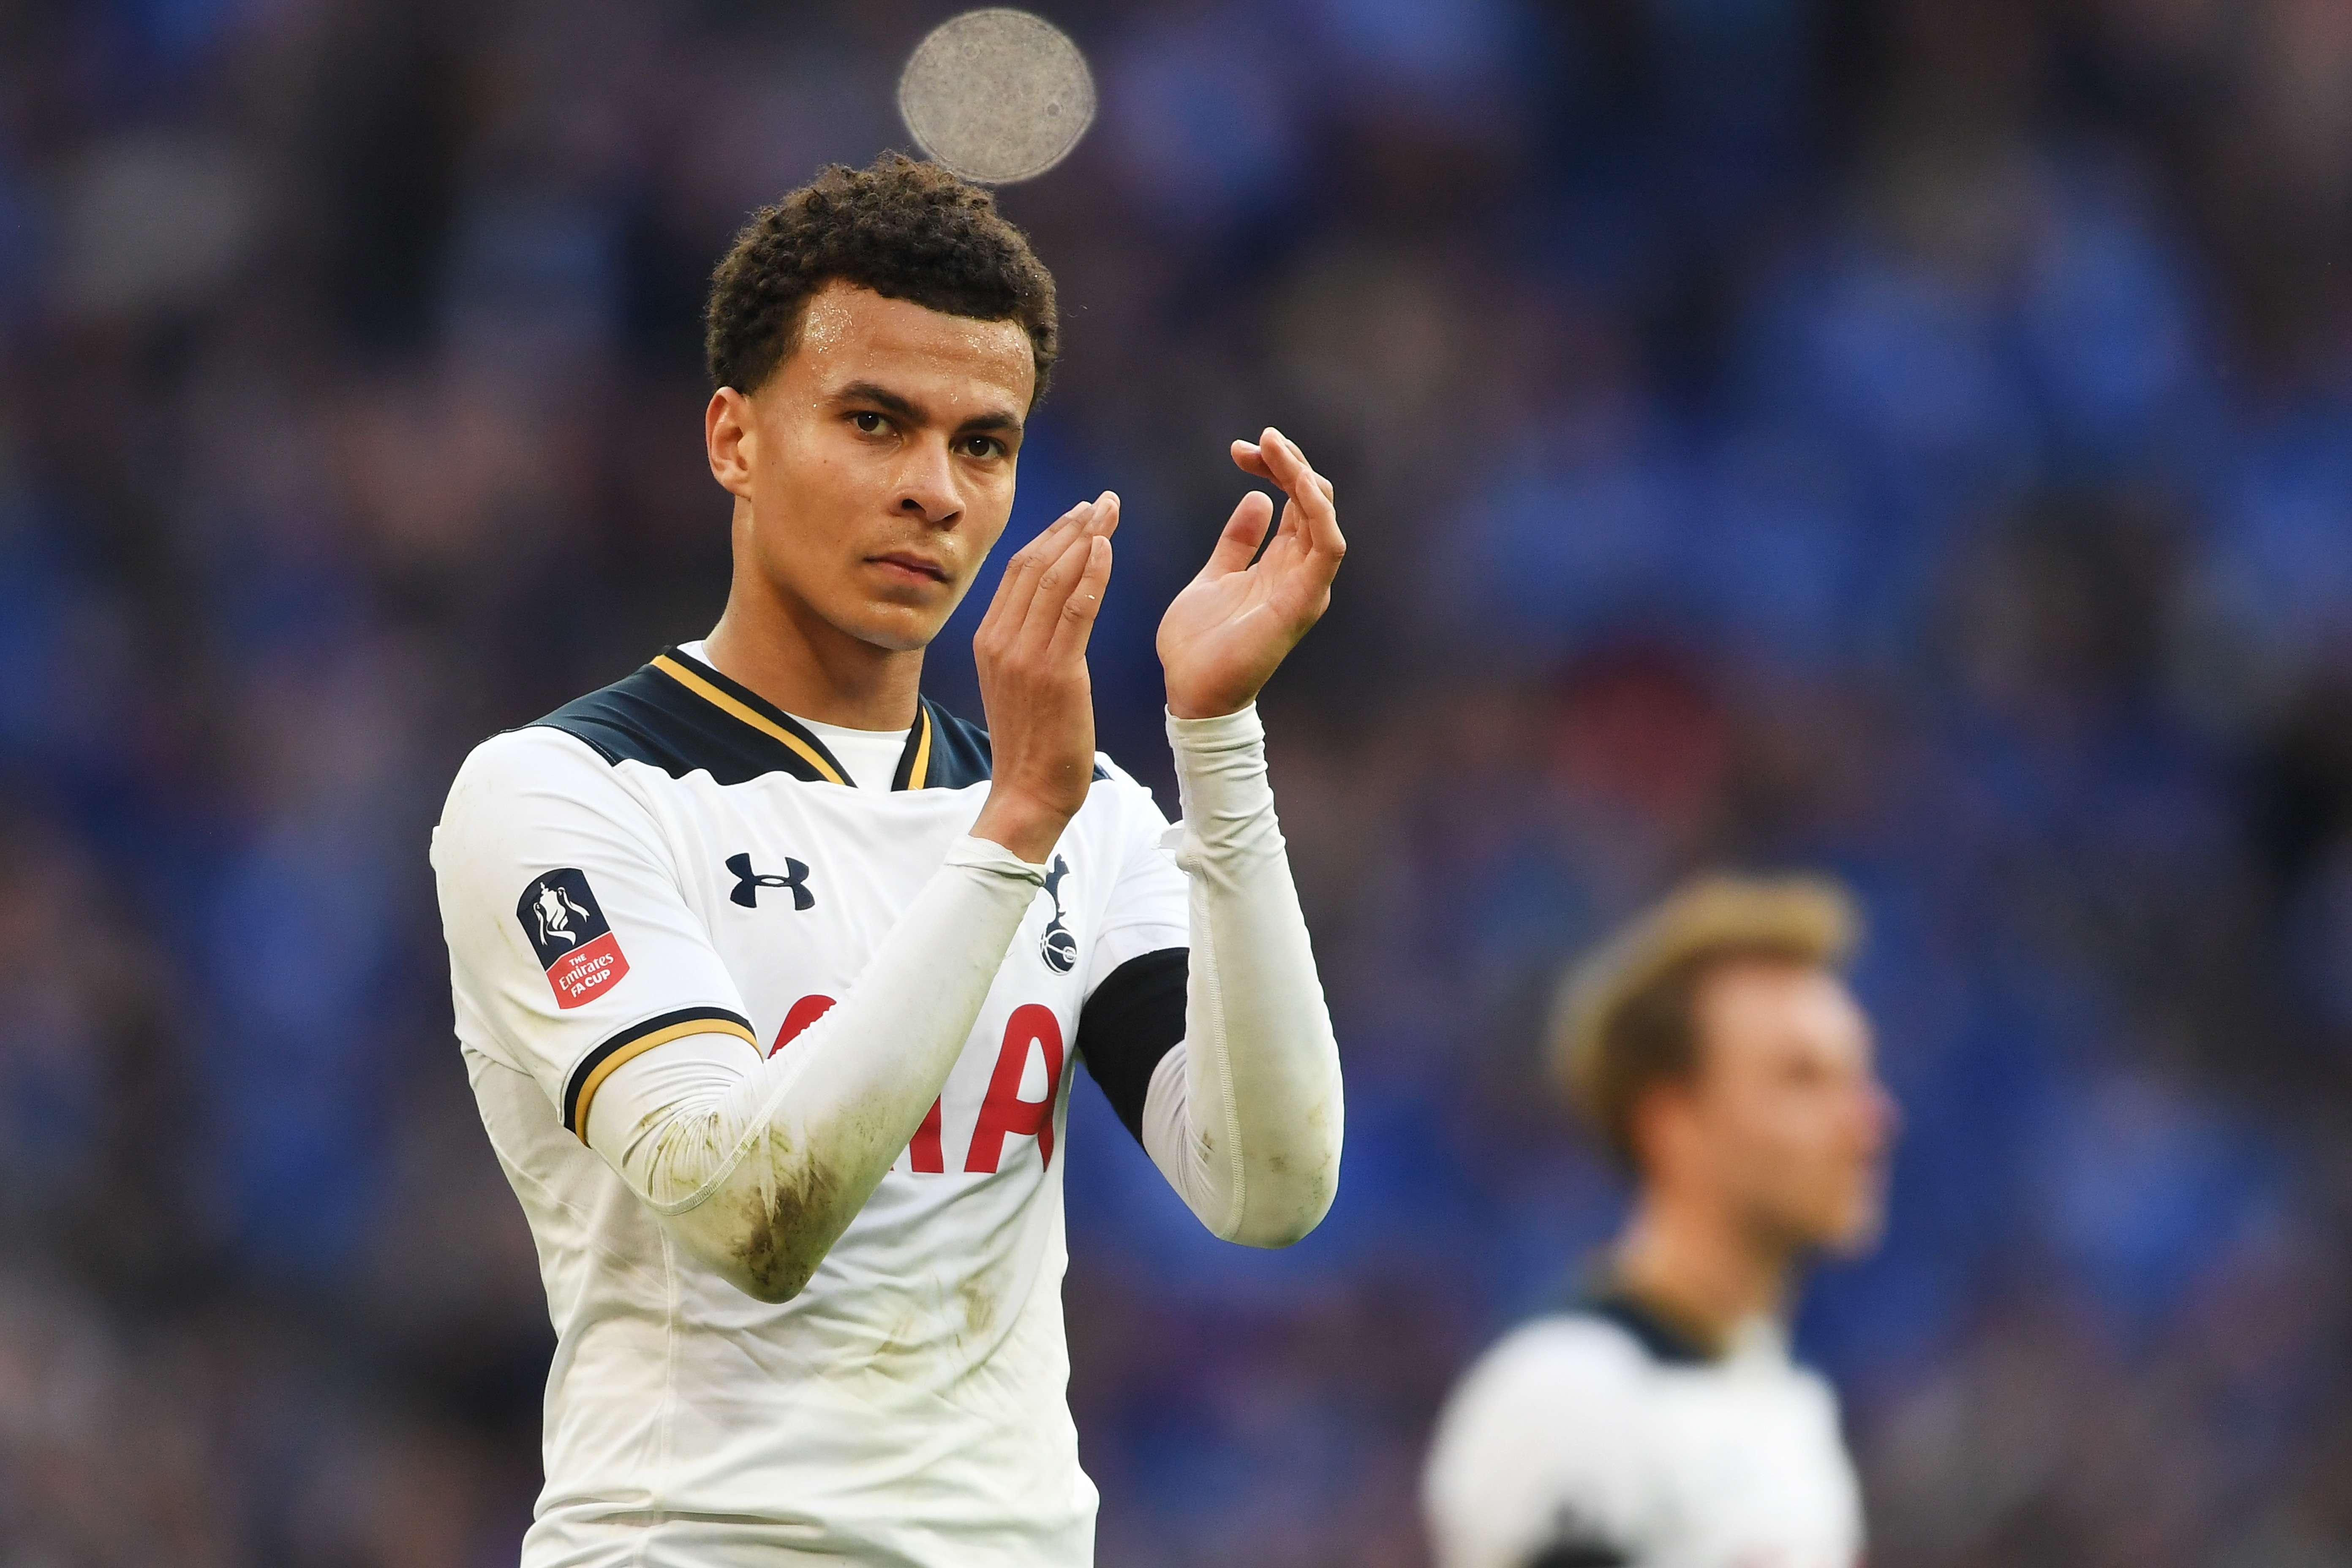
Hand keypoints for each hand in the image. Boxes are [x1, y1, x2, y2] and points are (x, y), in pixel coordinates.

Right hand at [969, 493, 1118, 862]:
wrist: (1028, 792)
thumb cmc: (1033, 741)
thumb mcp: (1018, 682)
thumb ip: (1027, 643)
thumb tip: (1047, 610)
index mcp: (989, 639)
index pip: (1018, 570)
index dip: (1051, 535)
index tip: (1080, 513)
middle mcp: (1000, 640)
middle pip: (1034, 564)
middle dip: (1072, 526)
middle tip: (1103, 502)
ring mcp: (1025, 656)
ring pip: (1054, 579)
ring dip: (1086, 540)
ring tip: (1111, 513)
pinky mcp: (1055, 673)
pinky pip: (1075, 610)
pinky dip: (1091, 575)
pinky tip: (1108, 550)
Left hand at [1158, 428, 1343, 719]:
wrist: (1190, 692)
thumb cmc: (1199, 644)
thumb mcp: (1213, 577)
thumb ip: (1237, 542)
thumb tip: (1258, 498)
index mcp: (1280, 565)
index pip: (1295, 503)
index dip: (1275, 468)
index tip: (1239, 450)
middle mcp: (1299, 573)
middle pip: (1313, 501)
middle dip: (1288, 462)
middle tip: (1257, 441)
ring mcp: (1305, 587)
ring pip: (1322, 516)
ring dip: (1302, 475)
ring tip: (1274, 445)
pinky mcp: (1303, 602)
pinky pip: (1327, 548)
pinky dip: (1317, 511)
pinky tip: (1295, 482)